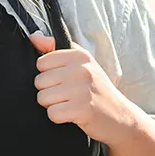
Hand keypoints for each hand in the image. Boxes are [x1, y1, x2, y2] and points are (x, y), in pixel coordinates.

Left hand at [30, 33, 145, 145]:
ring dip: (52, 105)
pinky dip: (59, 118)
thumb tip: (34, 37)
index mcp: (80, 56)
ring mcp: (82, 89)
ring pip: (43, 98)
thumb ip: (56, 49)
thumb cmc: (97, 89)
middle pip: (39, 81)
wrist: (120, 116)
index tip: (63, 80)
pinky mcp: (82, 109)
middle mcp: (82, 69)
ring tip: (69, 104)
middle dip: (48, 91)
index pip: (41, 62)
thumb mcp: (82, 64)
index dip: (47, 74)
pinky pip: (52, 113)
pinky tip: (71, 115)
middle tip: (67, 95)